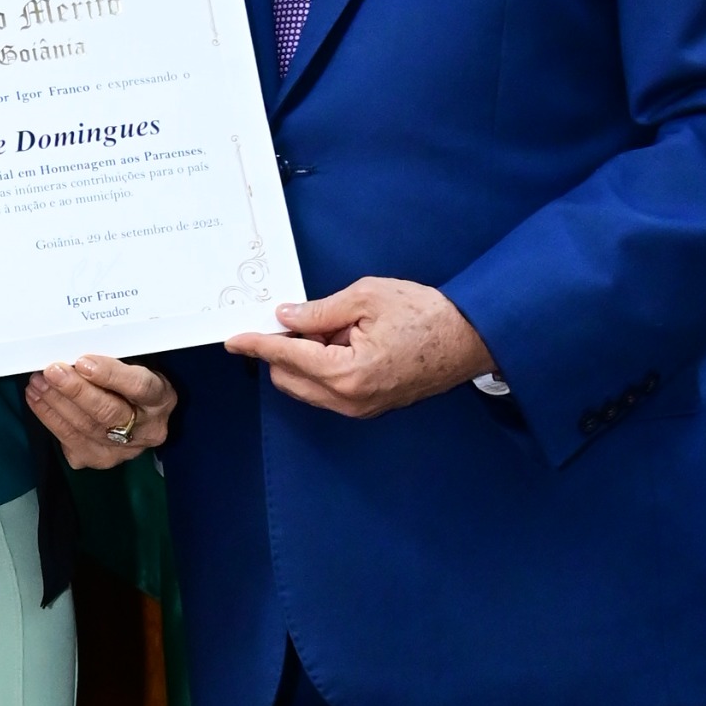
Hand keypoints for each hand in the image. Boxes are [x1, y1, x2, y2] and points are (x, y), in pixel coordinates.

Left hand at [25, 352, 175, 466]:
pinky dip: (50, 419)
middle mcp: (148, 429)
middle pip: (109, 412)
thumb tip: (76, 354)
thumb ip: (113, 362)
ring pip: (86, 429)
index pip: (139, 387)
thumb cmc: (129, 383)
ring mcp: (125, 450)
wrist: (136, 416)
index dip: (110, 375)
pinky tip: (37, 400)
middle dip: (76, 391)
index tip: (82, 362)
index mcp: (161, 398)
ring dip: (56, 403)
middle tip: (52, 371)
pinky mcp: (101, 460)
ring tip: (38, 382)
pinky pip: (71, 442)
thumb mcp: (133, 366)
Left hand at [226, 277, 491, 417]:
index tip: (234, 339)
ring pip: (306, 387)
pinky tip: (343, 342)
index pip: (286, 358)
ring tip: (334, 328)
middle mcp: (349, 399)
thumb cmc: (427, 314)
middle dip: (282, 350)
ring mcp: (359, 408)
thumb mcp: (367, 298)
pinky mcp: (368, 407)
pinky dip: (321, 368)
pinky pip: (327, 391)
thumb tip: (286, 317)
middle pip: (288, 379)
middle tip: (299, 318)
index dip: (257, 345)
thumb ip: (319, 312)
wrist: (471, 339)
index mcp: (347, 372)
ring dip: (303, 360)